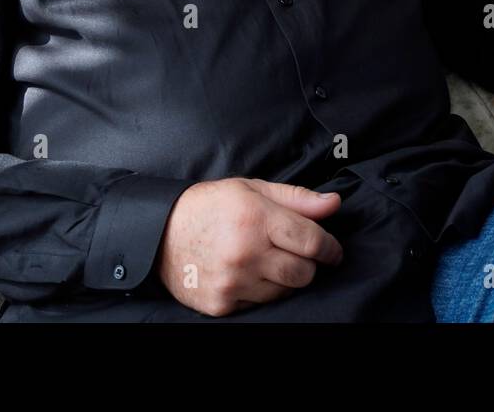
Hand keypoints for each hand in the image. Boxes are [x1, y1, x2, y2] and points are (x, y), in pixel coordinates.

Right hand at [154, 178, 343, 316]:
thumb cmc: (210, 206)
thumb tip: (333, 204)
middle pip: (303, 273)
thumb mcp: (252, 189)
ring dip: (285, 278)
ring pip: (284, 291)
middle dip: (308, 264)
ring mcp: (232, 282)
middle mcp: (245, 252)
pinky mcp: (222, 304)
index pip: (312, 241)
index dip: (330, 248)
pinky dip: (261, 291)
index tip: (332, 250)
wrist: (159, 232)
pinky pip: (260, 304)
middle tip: (297, 254)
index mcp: (256, 218)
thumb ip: (296, 199)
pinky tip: (247, 273)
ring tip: (267, 260)